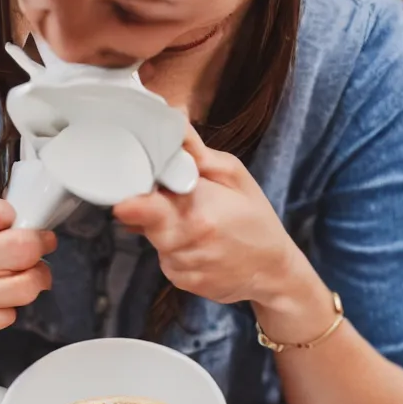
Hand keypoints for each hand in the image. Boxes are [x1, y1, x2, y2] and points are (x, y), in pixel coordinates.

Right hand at [0, 196, 56, 350]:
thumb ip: (9, 225)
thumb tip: (44, 227)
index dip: (22, 217)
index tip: (28, 226)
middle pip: (20, 247)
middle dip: (41, 249)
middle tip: (42, 251)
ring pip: (24, 286)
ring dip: (38, 282)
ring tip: (32, 279)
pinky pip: (11, 316)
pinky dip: (15, 311)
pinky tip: (5, 304)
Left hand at [114, 125, 296, 307]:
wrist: (273, 271)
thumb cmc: (255, 218)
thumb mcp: (234, 175)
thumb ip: (196, 152)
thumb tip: (171, 121)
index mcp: (198, 208)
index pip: (140, 205)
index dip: (130, 196)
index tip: (129, 191)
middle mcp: (186, 240)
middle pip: (141, 221)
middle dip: (150, 209)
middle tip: (175, 203)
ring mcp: (182, 265)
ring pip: (153, 240)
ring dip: (165, 231)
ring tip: (197, 226)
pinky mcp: (181, 282)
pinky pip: (164, 260)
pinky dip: (175, 251)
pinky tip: (199, 246)